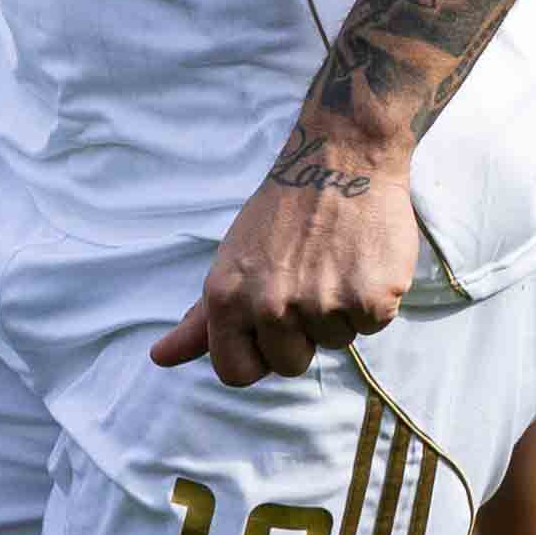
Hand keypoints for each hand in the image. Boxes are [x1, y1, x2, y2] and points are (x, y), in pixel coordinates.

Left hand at [149, 124, 417, 386]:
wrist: (341, 161)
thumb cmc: (281, 216)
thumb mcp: (229, 263)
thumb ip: (200, 320)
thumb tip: (159, 358)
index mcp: (227, 299)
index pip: (235, 373)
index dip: (257, 356)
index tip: (271, 327)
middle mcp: (270, 306)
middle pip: (289, 365)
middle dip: (303, 335)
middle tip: (308, 281)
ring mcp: (321, 305)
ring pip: (336, 343)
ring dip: (341, 311)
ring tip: (335, 263)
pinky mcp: (369, 300)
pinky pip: (374, 326)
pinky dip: (375, 299)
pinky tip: (362, 261)